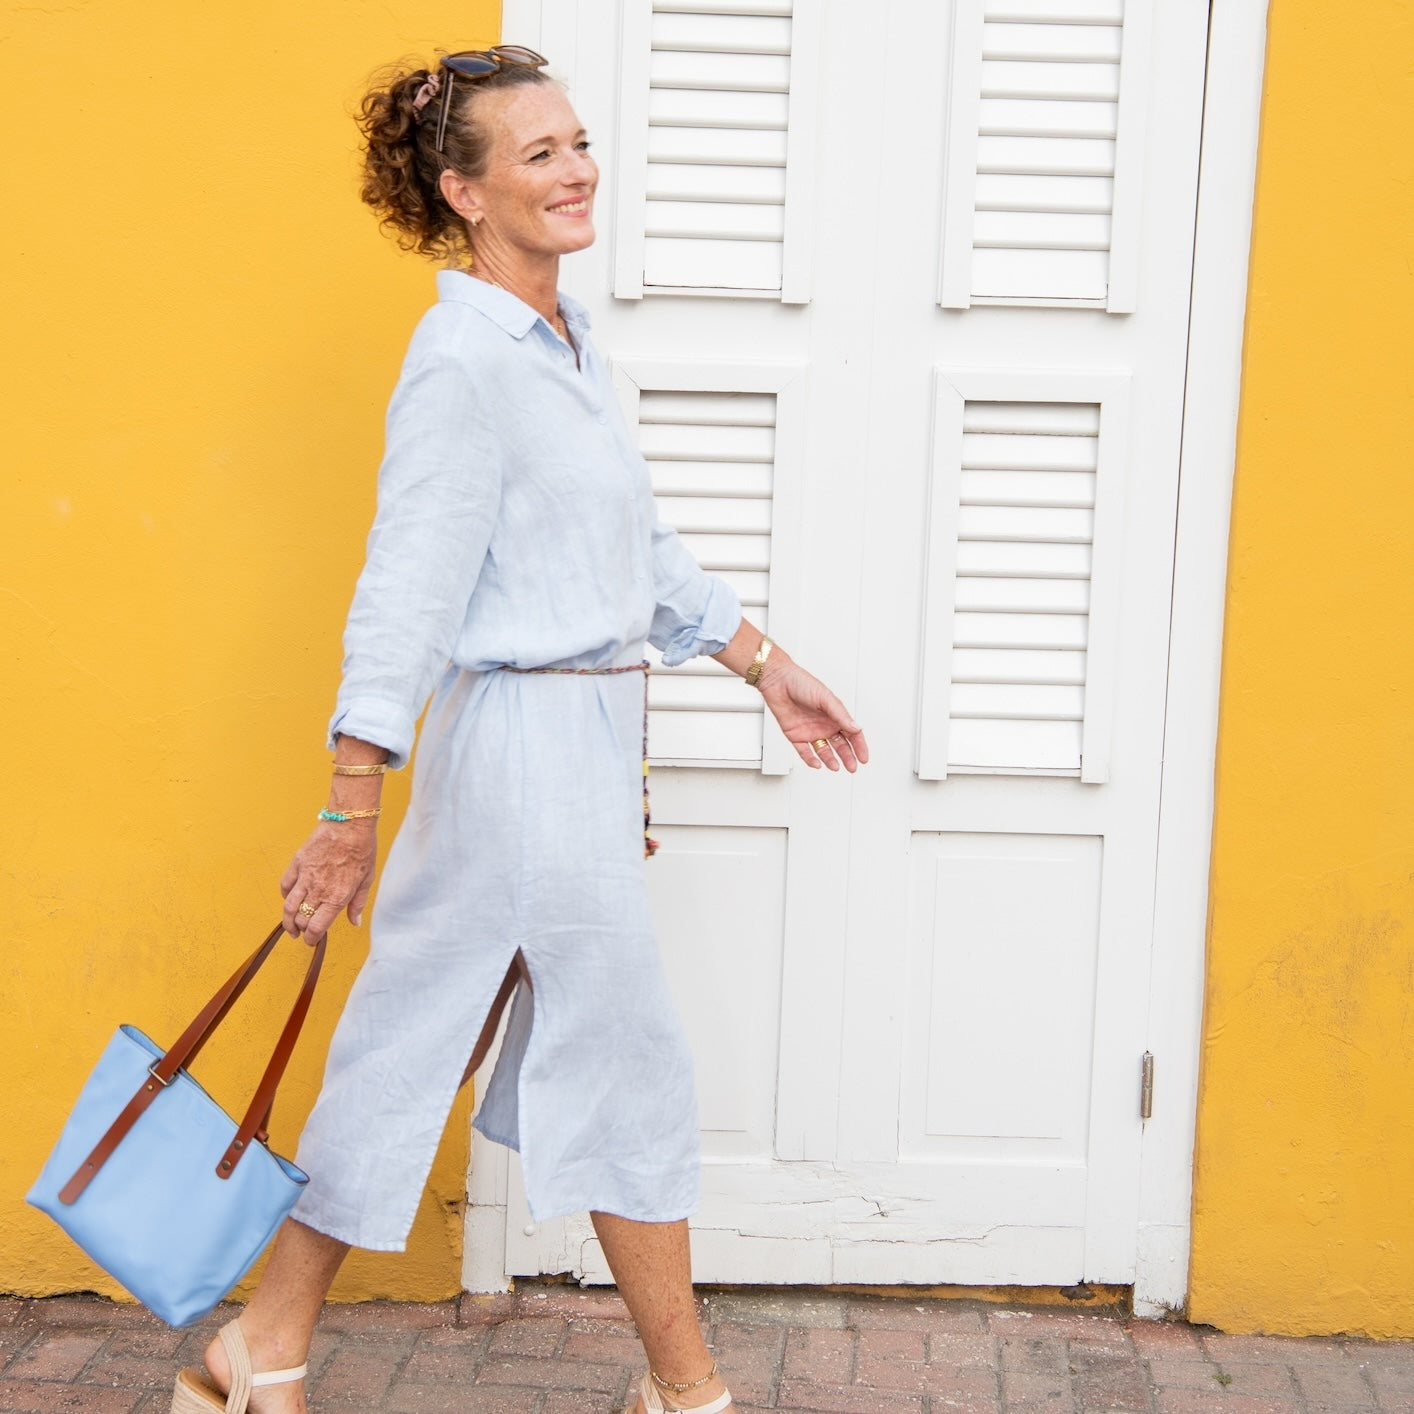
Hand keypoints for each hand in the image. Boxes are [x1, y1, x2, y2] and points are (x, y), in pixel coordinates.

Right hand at [280, 821, 377, 943]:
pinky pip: (285, 885)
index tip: (312, 941)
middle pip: (301, 920)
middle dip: (301, 931)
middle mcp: (318, 890)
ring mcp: (305, 877)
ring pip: (289, 906)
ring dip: (287, 920)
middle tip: (304, 932)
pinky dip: (285, 896)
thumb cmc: (362, 850)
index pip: (317, 927)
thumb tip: (355, 922)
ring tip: (291, 926)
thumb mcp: (367, 880)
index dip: (312, 939)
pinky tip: (290, 899)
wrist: (350, 824)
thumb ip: (358, 903)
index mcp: (337, 897)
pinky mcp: (298, 863)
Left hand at [758, 653, 868, 771]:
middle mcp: (824, 724)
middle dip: (848, 757)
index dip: (859, 746)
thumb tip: (856, 727)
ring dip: (831, 760)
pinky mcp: (796, 736)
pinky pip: (805, 752)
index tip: (863, 757)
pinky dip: (811, 759)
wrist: (777, 681)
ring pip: (824, 751)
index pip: (852, 733)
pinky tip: (817, 764)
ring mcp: (810, 731)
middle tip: (852, 767)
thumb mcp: (826, 698)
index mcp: (835, 714)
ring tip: (836, 767)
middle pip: (840, 745)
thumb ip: (841, 715)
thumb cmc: (800, 682)